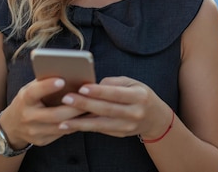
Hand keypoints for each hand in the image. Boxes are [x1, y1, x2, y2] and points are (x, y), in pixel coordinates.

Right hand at [0, 77, 87, 147]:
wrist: (12, 126)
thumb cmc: (28, 100)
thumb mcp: (30, 89)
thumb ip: (44, 83)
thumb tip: (68, 73)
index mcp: (24, 99)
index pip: (34, 92)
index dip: (47, 86)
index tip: (62, 80)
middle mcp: (27, 117)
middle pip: (54, 114)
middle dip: (74, 107)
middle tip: (89, 99)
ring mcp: (34, 131)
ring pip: (61, 126)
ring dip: (78, 118)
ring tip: (93, 108)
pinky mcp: (41, 141)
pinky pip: (62, 133)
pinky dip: (75, 125)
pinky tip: (86, 119)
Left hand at [56, 76, 171, 139]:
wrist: (155, 118)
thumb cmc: (140, 95)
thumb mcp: (132, 83)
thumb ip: (113, 83)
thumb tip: (92, 85)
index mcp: (139, 96)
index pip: (116, 93)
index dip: (99, 91)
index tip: (82, 88)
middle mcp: (135, 113)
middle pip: (106, 109)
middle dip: (85, 104)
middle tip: (67, 99)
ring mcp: (128, 126)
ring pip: (101, 124)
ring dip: (80, 122)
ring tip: (62, 120)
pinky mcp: (120, 134)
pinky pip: (100, 130)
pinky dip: (85, 127)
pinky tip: (71, 125)